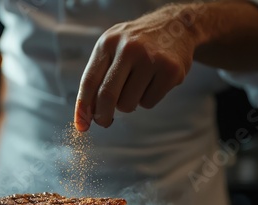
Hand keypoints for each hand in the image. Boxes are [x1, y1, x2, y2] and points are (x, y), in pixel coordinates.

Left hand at [74, 4, 200, 131]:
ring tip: (137, 86)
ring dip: (128, 104)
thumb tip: (87, 114)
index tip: (81, 125)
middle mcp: (128, 48)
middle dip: (102, 115)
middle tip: (104, 122)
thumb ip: (99, 77)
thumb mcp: (113, 49)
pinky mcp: (170, 71)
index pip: (90, 81)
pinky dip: (147, 99)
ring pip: (128, 103)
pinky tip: (154, 82)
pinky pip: (148, 103)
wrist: (176, 26)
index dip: (82, 107)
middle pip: (107, 95)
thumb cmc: (136, 45)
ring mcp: (151, 59)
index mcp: (108, 43)